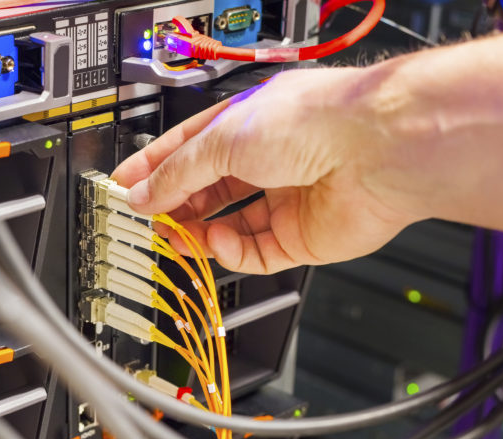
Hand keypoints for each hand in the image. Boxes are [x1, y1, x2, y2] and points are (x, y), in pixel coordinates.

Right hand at [112, 67, 420, 273]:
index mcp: (249, 124)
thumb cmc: (316, 122)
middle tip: (145, 218)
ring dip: (196, 232)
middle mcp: (269, 160)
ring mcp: (286, 200)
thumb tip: (145, 194)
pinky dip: (230, 251)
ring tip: (172, 236)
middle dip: (173, 204)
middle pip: (207, 190)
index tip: (126, 187)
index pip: (189, 148)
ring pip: (227, 226)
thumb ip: (178, 173)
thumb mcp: (222, 139)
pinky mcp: (301, 238)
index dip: (155, 168)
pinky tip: (217, 242)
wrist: (376, 152)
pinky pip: (253, 252)